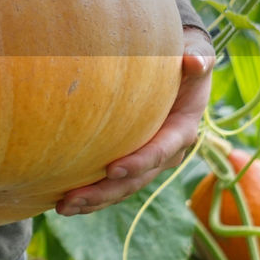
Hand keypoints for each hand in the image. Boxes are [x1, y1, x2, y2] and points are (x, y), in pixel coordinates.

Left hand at [55, 27, 214, 215]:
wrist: (178, 67)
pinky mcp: (132, 161)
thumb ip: (197, 57)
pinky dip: (91, 194)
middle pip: (135, 180)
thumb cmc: (182, 57)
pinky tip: (63, 200)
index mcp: (181, 130)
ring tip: (62, 207)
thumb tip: (194, 62)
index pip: (160, 151)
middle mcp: (166, 153)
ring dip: (93, 200)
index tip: (112, 169)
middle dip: (104, 192)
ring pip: (121, 188)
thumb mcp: (194, 53)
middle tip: (72, 199)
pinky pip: (112, 183)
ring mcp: (148, 161)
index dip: (139, 162)